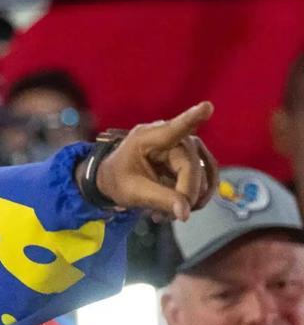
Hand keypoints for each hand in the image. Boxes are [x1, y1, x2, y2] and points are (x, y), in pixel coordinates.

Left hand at [90, 102, 218, 220]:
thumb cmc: (119, 179)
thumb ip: (160, 200)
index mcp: (148, 138)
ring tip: (169, 212)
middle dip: (184, 195)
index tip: (206, 107)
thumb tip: (186, 213)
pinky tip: (180, 207)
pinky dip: (197, 196)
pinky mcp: (194, 157)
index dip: (192, 118)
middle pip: (192, 167)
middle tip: (166, 216)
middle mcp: (172, 137)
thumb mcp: (132, 192)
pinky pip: (207, 177)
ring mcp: (186, 146)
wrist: (116, 178)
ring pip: (204, 173)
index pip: (174, 128)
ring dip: (192, 198)